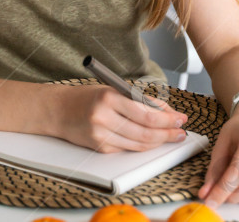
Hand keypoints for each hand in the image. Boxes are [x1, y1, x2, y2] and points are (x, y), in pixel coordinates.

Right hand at [52, 84, 188, 152]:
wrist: (57, 110)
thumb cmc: (86, 97)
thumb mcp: (112, 90)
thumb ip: (137, 100)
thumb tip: (165, 111)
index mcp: (109, 98)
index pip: (146, 113)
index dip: (167, 118)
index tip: (180, 117)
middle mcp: (104, 118)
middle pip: (146, 131)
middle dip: (168, 132)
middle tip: (181, 130)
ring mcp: (101, 136)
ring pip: (139, 144)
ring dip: (159, 141)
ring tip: (172, 136)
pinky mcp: (100, 148)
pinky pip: (128, 149)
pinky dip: (142, 145)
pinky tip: (152, 140)